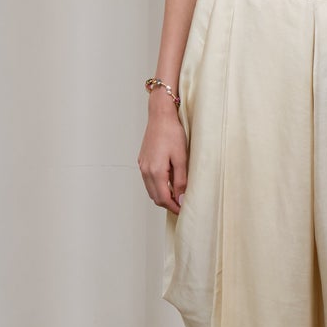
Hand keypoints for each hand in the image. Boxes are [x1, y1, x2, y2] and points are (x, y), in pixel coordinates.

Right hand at [138, 99, 187, 215]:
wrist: (160, 115)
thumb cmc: (172, 133)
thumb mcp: (181, 158)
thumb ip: (180, 181)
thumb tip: (180, 198)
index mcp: (155, 171)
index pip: (163, 198)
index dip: (173, 207)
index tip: (183, 210)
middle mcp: (145, 170)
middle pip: (155, 196)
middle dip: (168, 203)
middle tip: (182, 204)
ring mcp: (142, 165)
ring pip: (151, 189)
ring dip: (162, 195)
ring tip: (177, 194)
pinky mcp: (142, 160)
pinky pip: (148, 179)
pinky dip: (157, 185)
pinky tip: (169, 181)